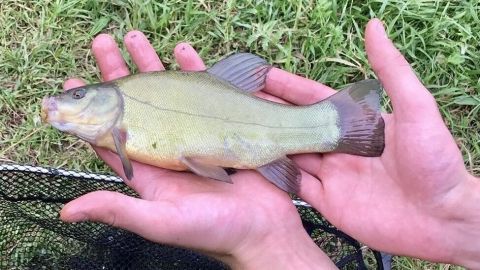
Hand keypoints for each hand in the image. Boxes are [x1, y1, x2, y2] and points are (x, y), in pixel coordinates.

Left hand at [59, 32, 336, 268]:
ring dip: (153, 66)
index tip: (76, 78)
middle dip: (120, 74)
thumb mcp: (162, 222)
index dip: (93, 108)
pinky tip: (185, 52)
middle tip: (104, 45)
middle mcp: (166, 149)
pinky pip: (204, 93)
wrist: (263, 230)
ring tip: (137, 40)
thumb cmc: (213, 231)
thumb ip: (119, 210)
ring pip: (168, 94)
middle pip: (137, 105)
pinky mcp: (219, 129)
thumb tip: (67, 211)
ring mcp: (193, 136)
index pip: (112, 132)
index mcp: (148, 169)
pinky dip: (195, 71)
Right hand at [259, 19, 479, 267]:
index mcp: (355, 123)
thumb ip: (392, 70)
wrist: (443, 219)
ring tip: (239, 131)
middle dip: (269, 113)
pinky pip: (295, 186)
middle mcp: (338, 147)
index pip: (312, 99)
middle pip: (295, 127)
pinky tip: (256, 166)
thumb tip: (374, 26)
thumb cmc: (435, 161)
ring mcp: (332, 174)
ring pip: (290, 155)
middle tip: (239, 103)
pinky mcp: (328, 202)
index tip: (260, 74)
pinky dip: (276, 176)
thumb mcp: (417, 109)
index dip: (286, 86)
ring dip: (267, 143)